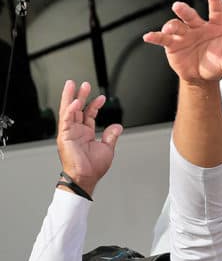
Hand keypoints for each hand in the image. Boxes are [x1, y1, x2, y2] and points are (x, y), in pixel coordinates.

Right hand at [55, 80, 122, 194]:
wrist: (86, 177)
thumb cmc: (93, 167)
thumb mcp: (107, 148)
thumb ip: (111, 136)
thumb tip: (118, 126)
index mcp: (85, 133)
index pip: (88, 114)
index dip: (94, 105)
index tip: (101, 97)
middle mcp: (76, 131)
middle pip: (77, 109)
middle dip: (80, 95)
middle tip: (83, 84)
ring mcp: (69, 132)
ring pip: (69, 110)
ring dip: (72, 97)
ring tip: (73, 85)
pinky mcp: (64, 136)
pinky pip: (66, 119)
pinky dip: (71, 110)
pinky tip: (76, 101)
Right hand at [142, 0, 221, 84]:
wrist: (201, 77)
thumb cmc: (215, 65)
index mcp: (215, 27)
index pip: (216, 10)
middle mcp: (198, 27)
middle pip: (190, 15)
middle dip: (184, 10)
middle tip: (178, 6)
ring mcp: (184, 33)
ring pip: (176, 25)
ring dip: (171, 26)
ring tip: (168, 30)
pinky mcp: (172, 43)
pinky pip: (162, 38)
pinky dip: (155, 37)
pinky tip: (148, 37)